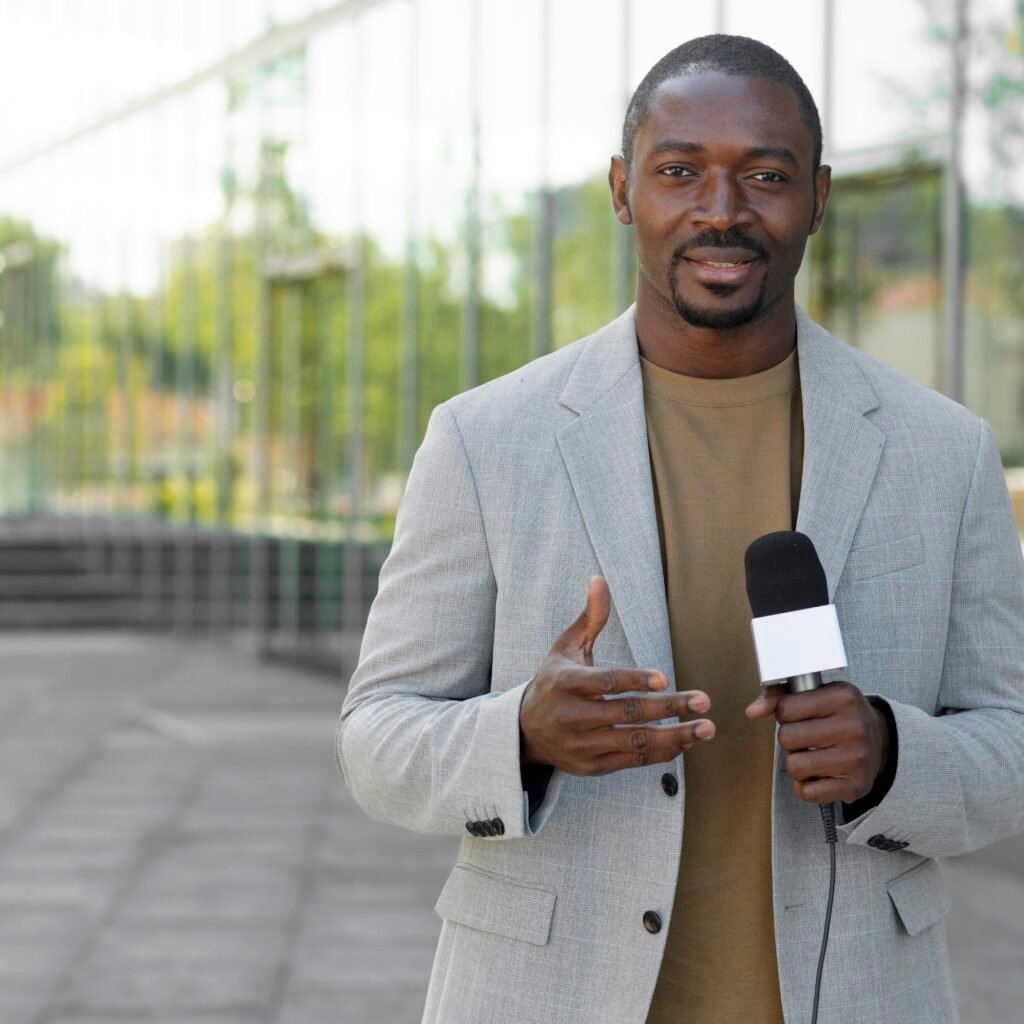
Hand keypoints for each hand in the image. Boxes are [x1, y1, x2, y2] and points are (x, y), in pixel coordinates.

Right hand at [519, 576, 714, 775]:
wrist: (525, 730)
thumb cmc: (554, 681)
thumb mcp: (566, 647)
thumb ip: (590, 618)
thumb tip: (600, 580)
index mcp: (566, 684)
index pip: (605, 683)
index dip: (635, 680)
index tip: (664, 678)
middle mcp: (573, 717)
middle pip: (628, 714)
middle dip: (670, 708)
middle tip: (703, 701)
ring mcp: (582, 745)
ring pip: (635, 743)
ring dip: (675, 736)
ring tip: (706, 729)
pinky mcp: (592, 766)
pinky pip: (632, 761)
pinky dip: (661, 752)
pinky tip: (684, 741)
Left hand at [745, 680, 890, 804]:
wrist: (879, 740)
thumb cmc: (838, 715)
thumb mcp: (814, 694)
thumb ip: (778, 697)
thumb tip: (752, 711)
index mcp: (843, 696)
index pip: (786, 708)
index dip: (785, 714)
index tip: (800, 716)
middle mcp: (854, 726)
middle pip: (787, 738)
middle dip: (790, 739)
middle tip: (807, 737)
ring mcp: (858, 758)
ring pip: (794, 766)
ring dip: (797, 763)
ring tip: (813, 755)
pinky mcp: (856, 785)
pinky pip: (808, 793)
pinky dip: (806, 787)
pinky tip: (818, 775)